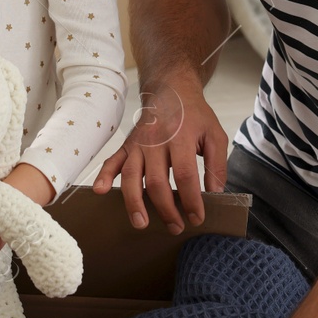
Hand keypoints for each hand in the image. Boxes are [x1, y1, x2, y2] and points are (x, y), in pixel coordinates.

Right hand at [92, 77, 227, 233]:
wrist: (171, 90)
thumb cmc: (195, 115)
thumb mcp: (215, 134)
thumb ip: (218, 165)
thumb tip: (214, 194)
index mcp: (180, 137)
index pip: (185, 174)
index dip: (191, 200)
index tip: (197, 217)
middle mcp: (156, 141)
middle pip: (156, 181)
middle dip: (166, 209)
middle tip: (176, 227)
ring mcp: (138, 143)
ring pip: (131, 176)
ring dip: (134, 202)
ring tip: (141, 223)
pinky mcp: (126, 145)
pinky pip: (112, 161)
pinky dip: (104, 176)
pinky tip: (100, 191)